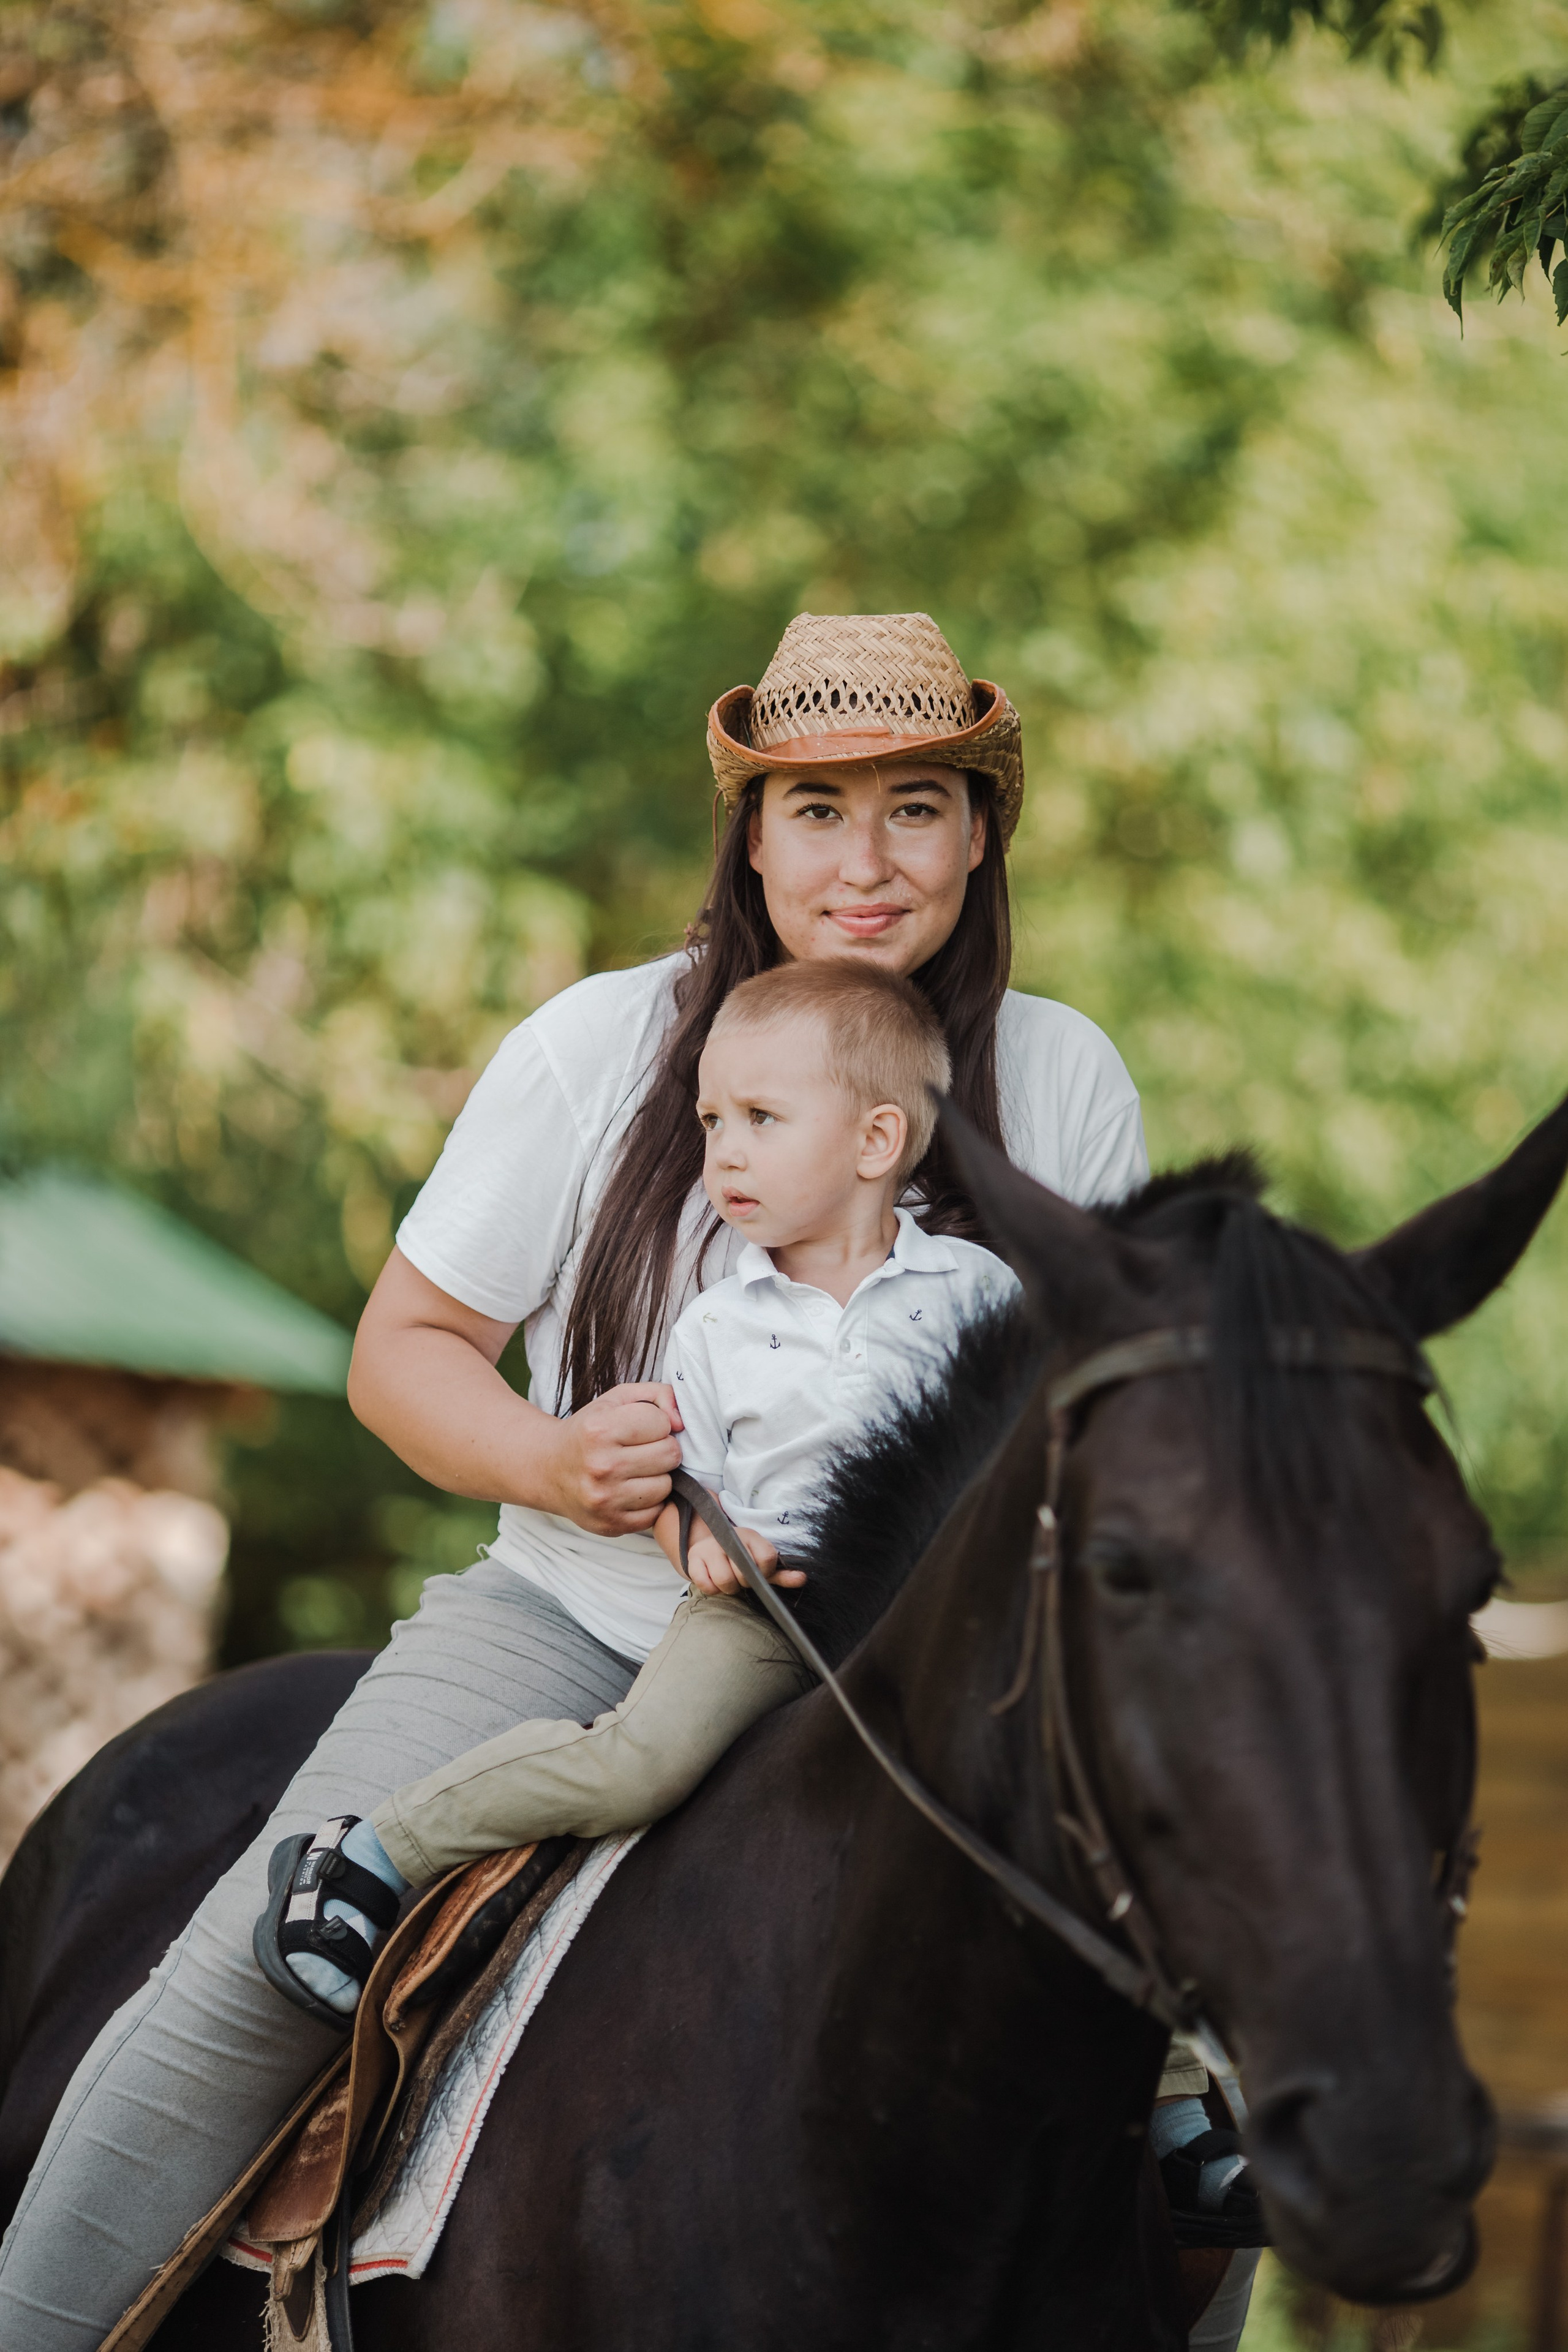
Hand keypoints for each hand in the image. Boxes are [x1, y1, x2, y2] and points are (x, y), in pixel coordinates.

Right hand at [543, 1383, 683, 1535]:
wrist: (550, 1470)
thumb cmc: (590, 1431)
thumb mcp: (617, 1400)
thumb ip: (657, 1395)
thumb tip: (681, 1421)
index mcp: (599, 1430)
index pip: (662, 1423)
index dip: (656, 1422)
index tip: (639, 1427)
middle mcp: (601, 1466)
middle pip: (670, 1454)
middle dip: (662, 1448)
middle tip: (641, 1449)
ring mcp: (605, 1499)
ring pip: (666, 1485)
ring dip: (657, 1476)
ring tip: (636, 1469)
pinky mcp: (611, 1524)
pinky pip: (656, 1512)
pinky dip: (649, 1501)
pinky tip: (631, 1490)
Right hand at [683, 1524, 805, 1597]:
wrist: (708, 1546)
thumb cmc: (740, 1558)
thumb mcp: (762, 1564)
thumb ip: (781, 1574)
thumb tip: (802, 1579)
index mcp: (750, 1537)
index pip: (766, 1557)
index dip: (765, 1572)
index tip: (761, 1575)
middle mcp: (730, 1539)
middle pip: (745, 1574)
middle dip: (744, 1583)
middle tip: (740, 1577)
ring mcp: (710, 1548)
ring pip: (725, 1581)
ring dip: (729, 1588)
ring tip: (728, 1580)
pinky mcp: (694, 1559)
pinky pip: (707, 1585)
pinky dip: (712, 1589)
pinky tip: (713, 1581)